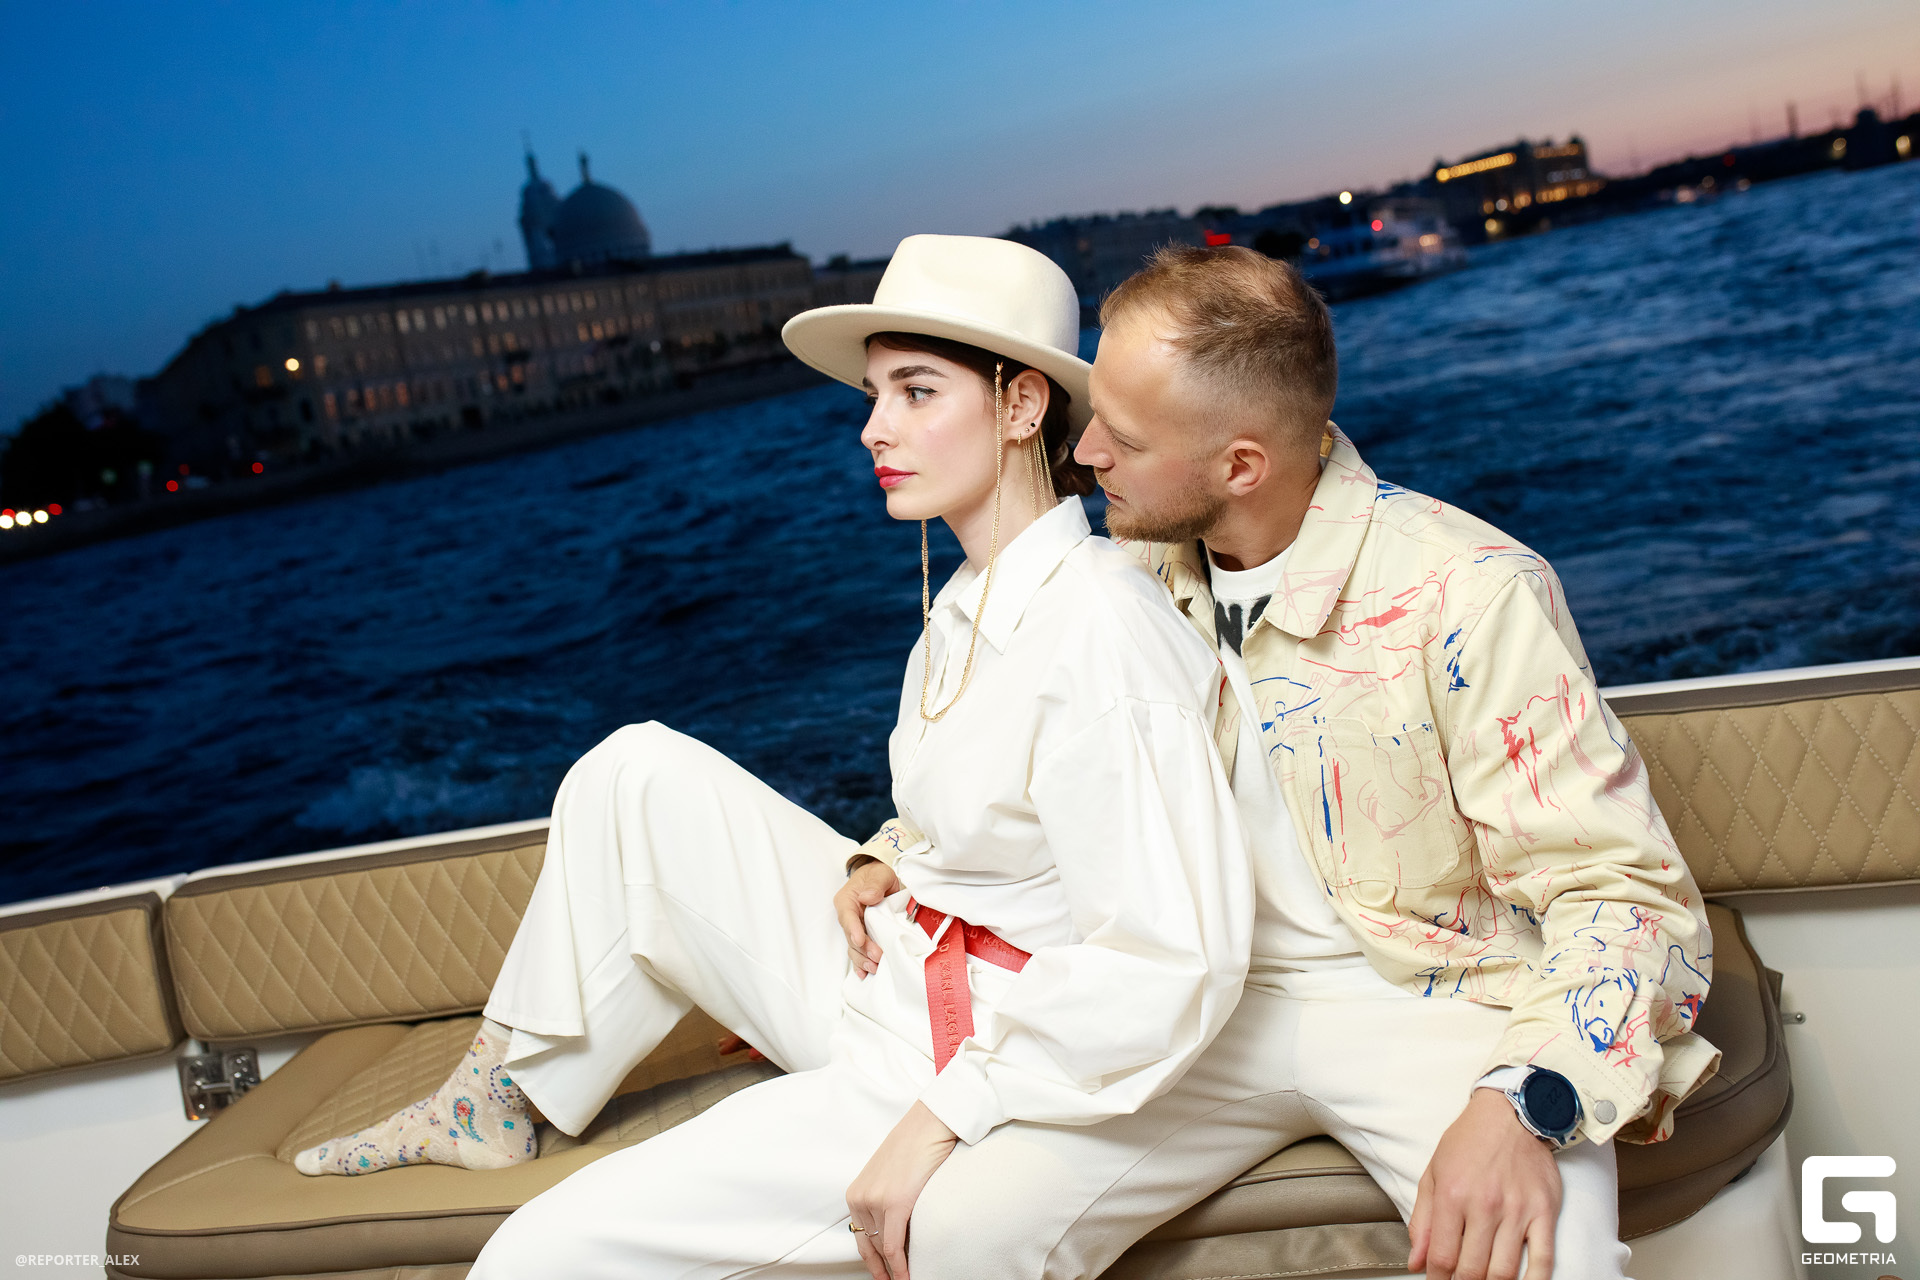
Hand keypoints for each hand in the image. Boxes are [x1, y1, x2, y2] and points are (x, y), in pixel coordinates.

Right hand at [836, 859, 901, 978]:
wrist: (881, 880)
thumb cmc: (878, 875)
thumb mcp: (880, 874)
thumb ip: (875, 884)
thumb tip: (868, 897)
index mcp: (846, 900)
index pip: (847, 916)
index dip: (853, 930)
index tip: (860, 940)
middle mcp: (847, 917)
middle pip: (851, 936)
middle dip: (863, 949)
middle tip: (877, 957)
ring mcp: (853, 928)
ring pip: (854, 948)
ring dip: (863, 959)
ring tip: (874, 968)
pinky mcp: (862, 936)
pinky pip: (858, 952)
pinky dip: (861, 964)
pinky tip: (864, 974)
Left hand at [847, 1101, 957, 1279]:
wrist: (929, 1123)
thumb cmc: (916, 1145)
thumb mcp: (891, 1176)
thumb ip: (885, 1201)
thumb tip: (896, 1229)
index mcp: (856, 1192)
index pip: (861, 1238)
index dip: (871, 1262)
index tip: (882, 1275)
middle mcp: (860, 1198)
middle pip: (870, 1247)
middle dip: (881, 1270)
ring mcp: (876, 1201)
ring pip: (883, 1249)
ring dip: (895, 1269)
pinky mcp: (895, 1203)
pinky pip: (893, 1246)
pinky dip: (900, 1266)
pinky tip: (906, 1276)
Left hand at [1407, 1089, 1561, 1279]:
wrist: (1510, 1114)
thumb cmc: (1469, 1141)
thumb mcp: (1433, 1173)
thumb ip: (1422, 1221)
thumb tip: (1416, 1262)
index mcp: (1452, 1196)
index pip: (1442, 1257)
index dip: (1437, 1279)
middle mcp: (1484, 1206)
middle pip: (1472, 1271)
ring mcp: (1517, 1211)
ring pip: (1504, 1272)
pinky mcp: (1544, 1212)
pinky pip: (1542, 1260)